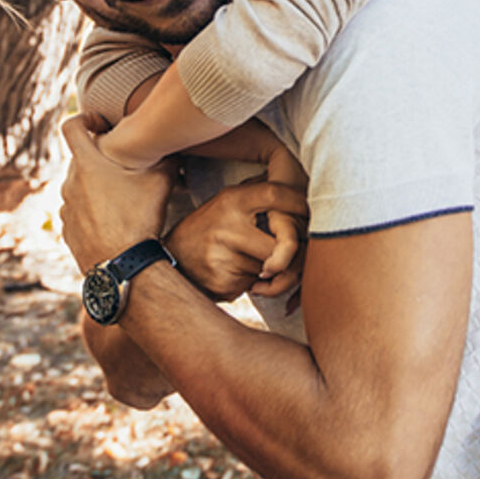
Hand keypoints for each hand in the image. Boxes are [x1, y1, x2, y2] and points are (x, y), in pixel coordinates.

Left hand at [60, 114, 176, 272]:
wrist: (122, 265)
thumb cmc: (140, 219)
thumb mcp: (161, 184)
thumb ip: (168, 160)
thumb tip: (179, 149)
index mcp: (87, 165)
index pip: (71, 126)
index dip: (84, 118)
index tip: (100, 125)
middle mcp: (69, 183)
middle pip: (80, 160)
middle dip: (100, 161)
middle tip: (124, 169)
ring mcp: (66, 208)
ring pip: (79, 187)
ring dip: (96, 188)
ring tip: (121, 199)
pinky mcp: (67, 230)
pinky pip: (78, 212)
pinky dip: (92, 212)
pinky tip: (114, 221)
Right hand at [166, 181, 308, 300]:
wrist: (169, 260)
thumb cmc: (210, 230)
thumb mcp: (227, 205)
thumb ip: (258, 200)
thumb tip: (304, 199)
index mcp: (232, 200)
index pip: (276, 194)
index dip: (299, 203)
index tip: (309, 212)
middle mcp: (228, 224)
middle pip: (285, 241)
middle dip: (292, 253)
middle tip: (288, 255)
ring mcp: (224, 254)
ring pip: (273, 267)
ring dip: (271, 271)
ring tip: (251, 264)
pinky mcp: (223, 280)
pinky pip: (256, 284)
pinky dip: (254, 284)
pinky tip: (235, 275)